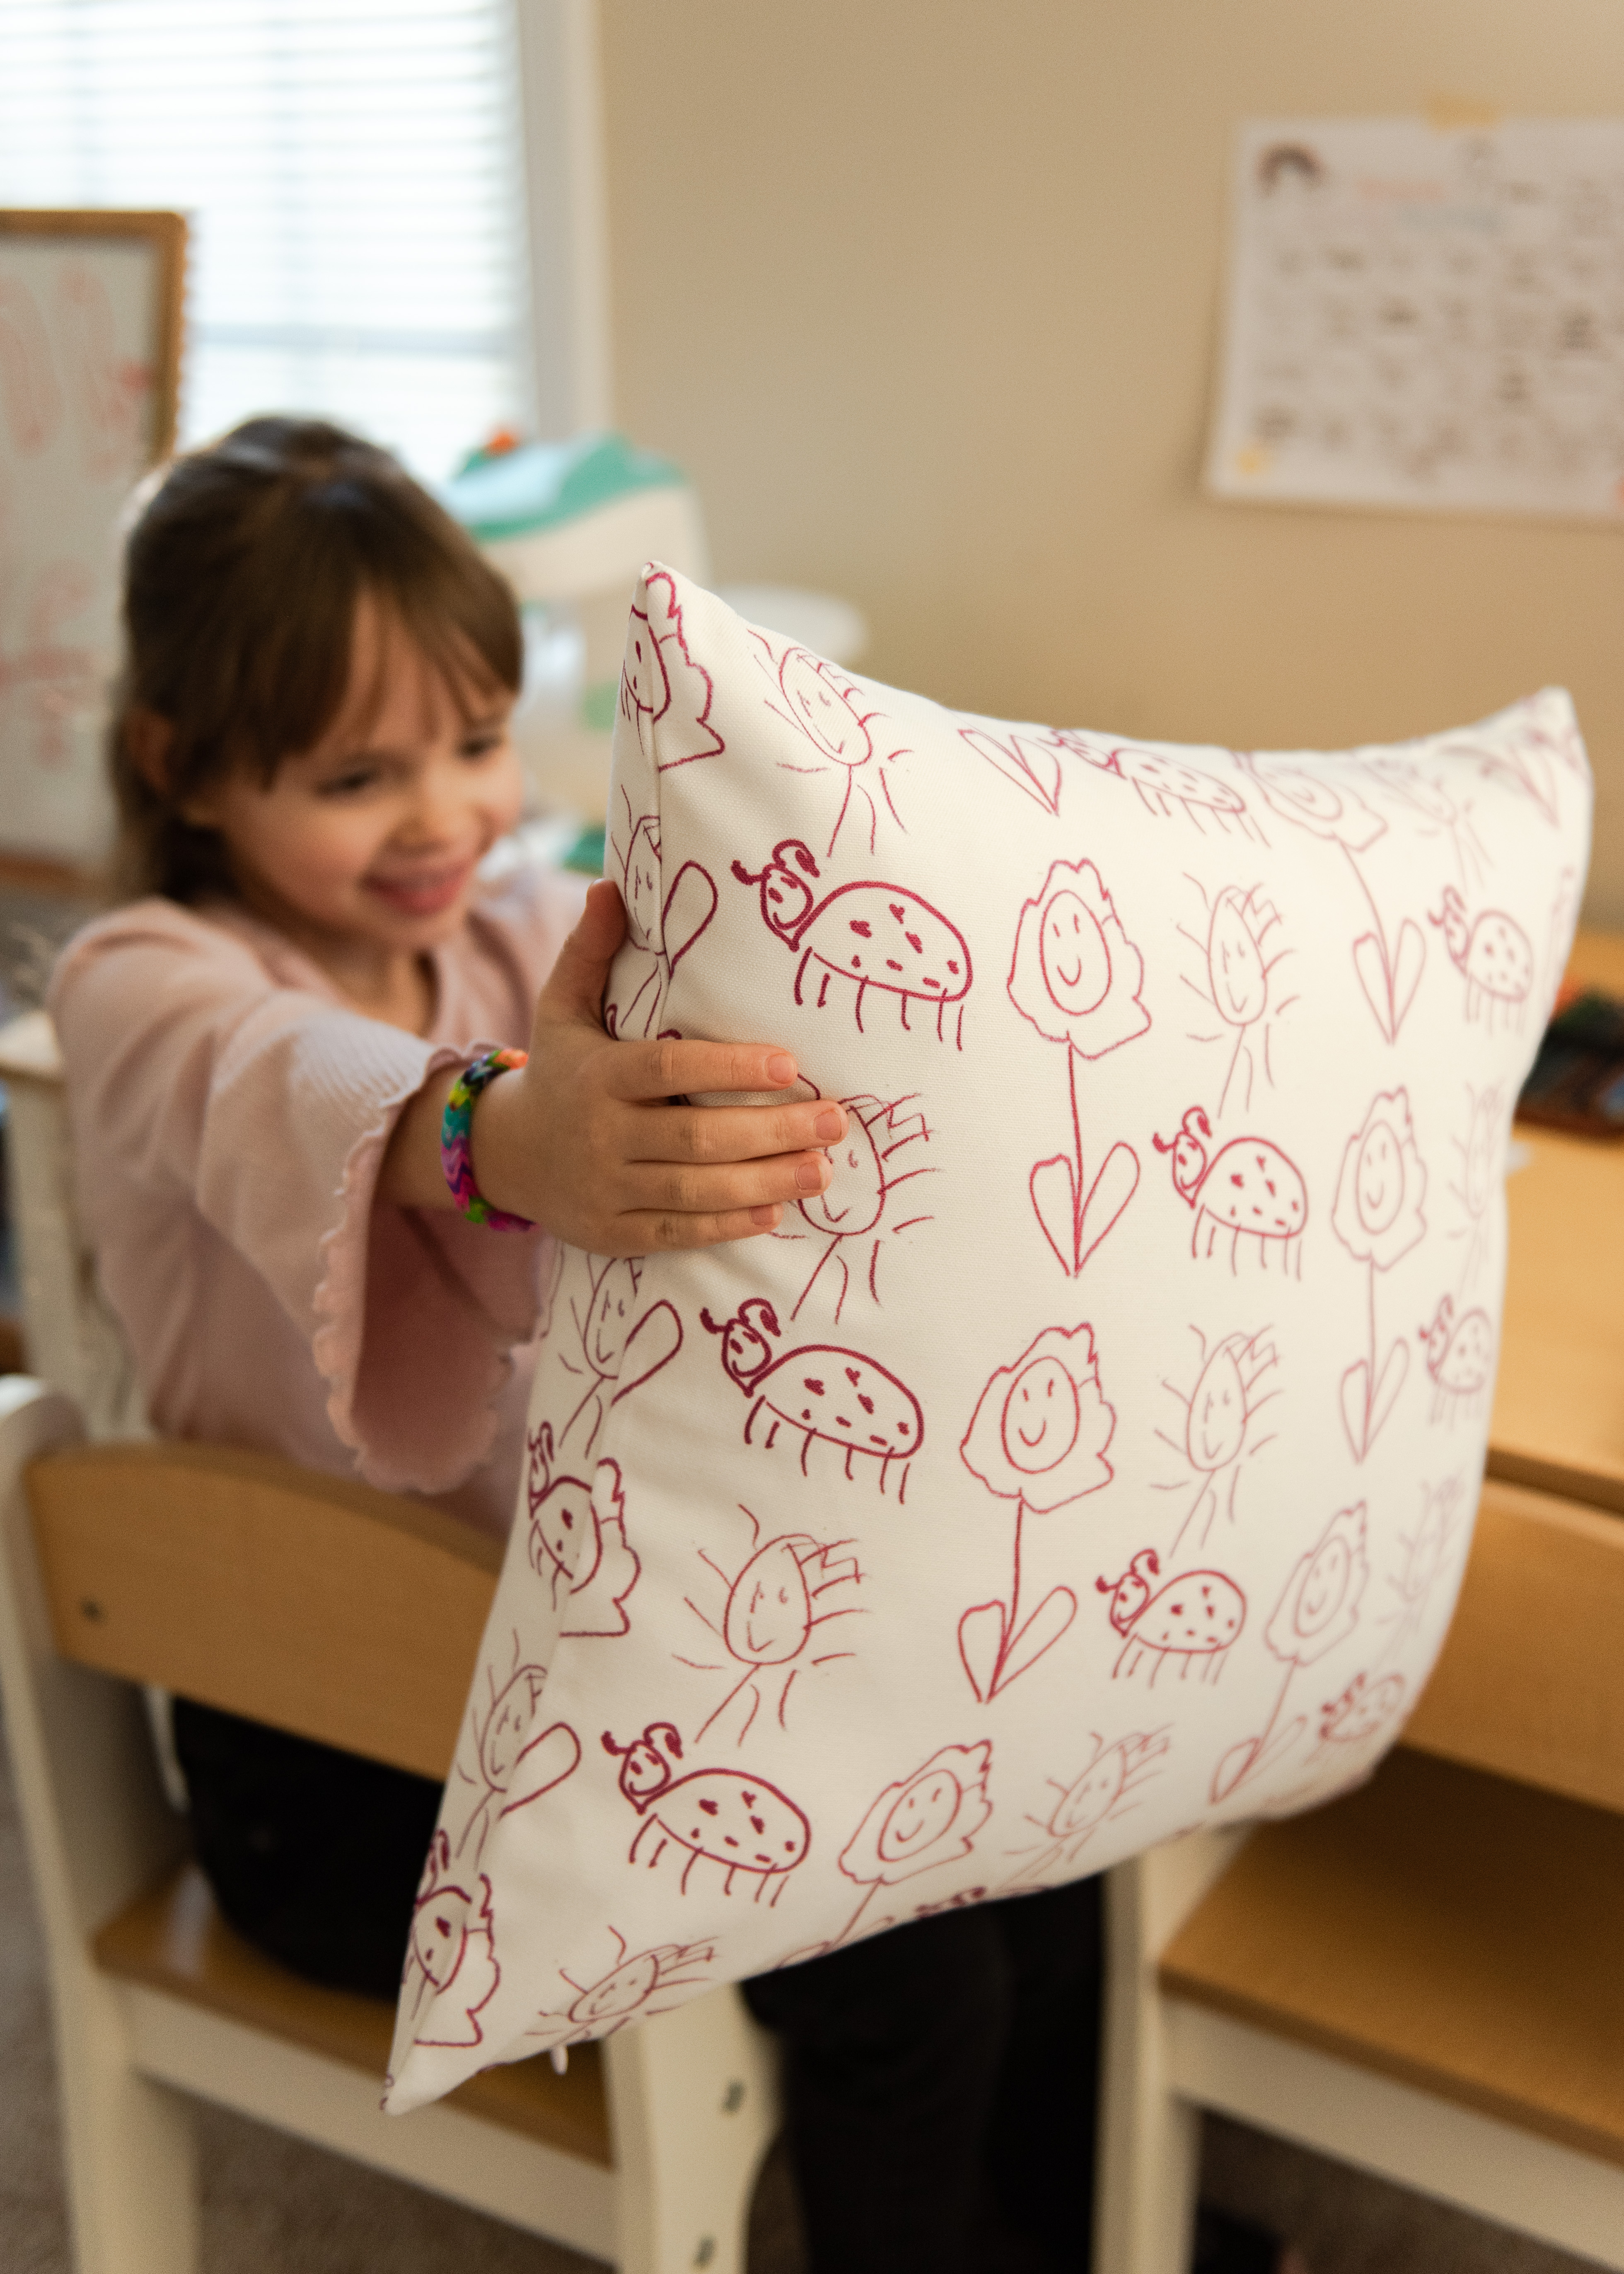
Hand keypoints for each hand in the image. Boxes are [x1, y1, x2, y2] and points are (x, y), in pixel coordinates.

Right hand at [468, 880, 844, 1251]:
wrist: (509, 1153)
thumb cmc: (560, 1069)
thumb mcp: (563, 1007)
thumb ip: (591, 951)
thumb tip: (611, 886)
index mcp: (597, 1077)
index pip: (669, 1070)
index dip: (730, 1070)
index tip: (791, 1065)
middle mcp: (601, 1137)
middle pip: (696, 1138)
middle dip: (772, 1132)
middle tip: (835, 1121)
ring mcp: (608, 1190)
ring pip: (696, 1191)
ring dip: (766, 1182)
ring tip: (823, 1167)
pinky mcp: (615, 1234)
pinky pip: (679, 1233)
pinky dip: (728, 1225)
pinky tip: (776, 1211)